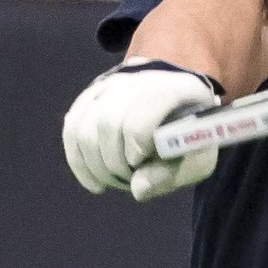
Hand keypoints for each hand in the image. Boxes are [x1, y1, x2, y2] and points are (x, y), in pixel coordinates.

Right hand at [62, 58, 221, 200]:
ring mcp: (114, 83)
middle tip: (129, 178)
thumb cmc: (189, 139)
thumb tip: (138, 188)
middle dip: (114, 161)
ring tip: (117, 179)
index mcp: (178, 88)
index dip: (138, 139)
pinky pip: (72, 129)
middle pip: (109, 119)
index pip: (147, 104)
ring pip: (85, 127)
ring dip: (96, 165)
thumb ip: (171, 175)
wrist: (179, 111)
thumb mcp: (196, 161)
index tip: (140, 162)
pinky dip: (79, 161)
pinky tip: (95, 182)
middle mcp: (142, 78)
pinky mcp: (93, 95)